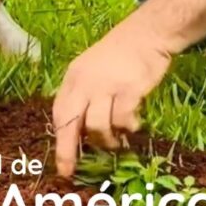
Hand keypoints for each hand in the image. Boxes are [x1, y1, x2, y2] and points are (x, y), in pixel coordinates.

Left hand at [52, 17, 172, 177]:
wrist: (145, 35)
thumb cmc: (119, 57)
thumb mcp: (92, 71)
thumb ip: (84, 97)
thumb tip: (80, 133)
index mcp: (73, 78)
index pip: (60, 113)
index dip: (59, 141)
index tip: (62, 165)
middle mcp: (85, 81)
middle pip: (70, 122)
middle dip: (68, 150)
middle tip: (71, 171)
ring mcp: (106, 85)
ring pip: (97, 125)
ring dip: (107, 140)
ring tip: (117, 141)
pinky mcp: (129, 88)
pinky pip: (123, 119)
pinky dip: (127, 127)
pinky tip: (133, 124)